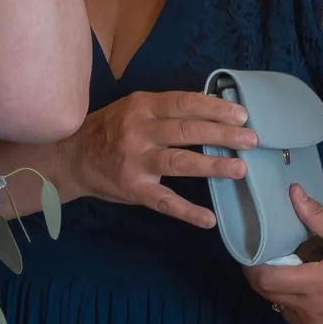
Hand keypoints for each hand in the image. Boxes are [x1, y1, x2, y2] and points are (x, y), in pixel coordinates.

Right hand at [60, 91, 257, 226]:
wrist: (71, 157)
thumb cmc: (109, 130)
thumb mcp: (133, 109)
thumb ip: (166, 109)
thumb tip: (214, 108)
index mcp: (142, 107)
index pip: (184, 103)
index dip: (215, 109)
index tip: (242, 115)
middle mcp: (138, 132)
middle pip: (187, 131)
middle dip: (223, 135)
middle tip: (251, 140)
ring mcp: (135, 161)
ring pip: (179, 162)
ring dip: (213, 166)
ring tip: (240, 169)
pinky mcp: (132, 189)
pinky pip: (163, 202)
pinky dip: (187, 212)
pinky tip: (208, 219)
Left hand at [244, 186, 322, 323]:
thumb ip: (317, 215)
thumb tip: (292, 192)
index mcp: (317, 285)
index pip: (264, 279)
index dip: (253, 264)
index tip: (254, 250)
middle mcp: (311, 310)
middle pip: (266, 292)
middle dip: (262, 273)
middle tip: (270, 257)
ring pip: (276, 304)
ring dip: (277, 288)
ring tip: (291, 271)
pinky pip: (290, 316)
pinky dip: (290, 302)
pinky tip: (304, 289)